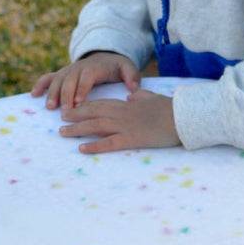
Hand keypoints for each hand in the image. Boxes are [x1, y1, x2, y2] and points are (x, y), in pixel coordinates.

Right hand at [31, 52, 140, 110]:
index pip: (87, 77)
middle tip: (65, 112)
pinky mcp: (62, 74)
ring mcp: (69, 70)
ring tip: (50, 107)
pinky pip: (49, 77)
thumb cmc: (117, 66)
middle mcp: (79, 67)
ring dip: (52, 92)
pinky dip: (40, 84)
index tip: (79, 103)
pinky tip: (33, 94)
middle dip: (66, 96)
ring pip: (57, 80)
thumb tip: (133, 88)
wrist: (105, 55)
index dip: (82, 89)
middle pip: (69, 80)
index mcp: (94, 67)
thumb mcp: (128, 68)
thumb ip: (132, 77)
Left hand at [58, 89, 179, 153]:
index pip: (101, 103)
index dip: (85, 105)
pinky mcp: (131, 139)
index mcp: (128, 104)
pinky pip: (108, 143)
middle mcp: (122, 113)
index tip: (74, 107)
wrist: (182, 117)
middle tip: (61, 118)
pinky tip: (82, 149)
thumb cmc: (171, 109)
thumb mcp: (153, 98)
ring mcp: (125, 126)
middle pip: (93, 113)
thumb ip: (140, 96)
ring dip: (77, 129)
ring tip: (63, 132)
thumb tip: (131, 95)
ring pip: (96, 126)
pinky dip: (94, 146)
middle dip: (75, 115)